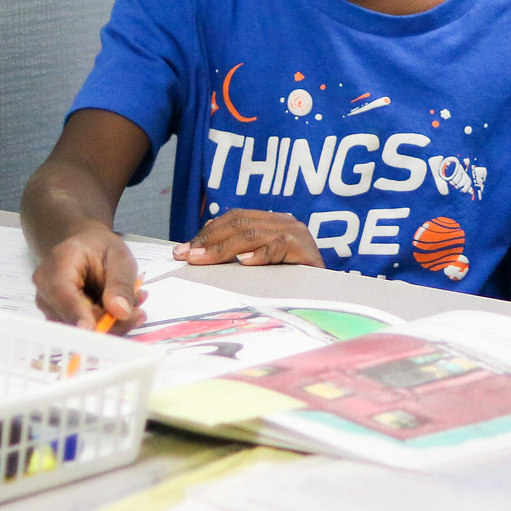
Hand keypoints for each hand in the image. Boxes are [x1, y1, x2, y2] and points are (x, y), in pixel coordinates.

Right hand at [32, 221, 146, 329]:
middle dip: (109, 321)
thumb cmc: (100, 248)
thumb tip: (120, 312)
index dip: (76, 313)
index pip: (62, 293)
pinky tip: (119, 308)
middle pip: (74, 320)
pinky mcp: (60, 322)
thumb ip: (121, 282)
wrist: (85, 249)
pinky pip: (85, 334)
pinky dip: (106, 325)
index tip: (93, 329)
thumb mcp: (119, 256)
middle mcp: (46, 292)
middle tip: (139, 308)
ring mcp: (50, 310)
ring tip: (133, 300)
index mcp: (56, 266)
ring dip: (111, 323)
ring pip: (82, 332)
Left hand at [174, 209, 326, 267]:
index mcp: (270, 221)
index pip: (234, 218)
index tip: (183, 250)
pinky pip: (277, 246)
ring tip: (202, 260)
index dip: (207, 232)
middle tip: (187, 256)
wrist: (327, 293)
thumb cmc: (289, 281)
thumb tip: (200, 248)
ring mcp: (294, 231)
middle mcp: (283, 221)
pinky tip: (243, 263)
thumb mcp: (260, 263)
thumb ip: (237, 252)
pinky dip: (259, 254)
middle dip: (208, 240)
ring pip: (251, 235)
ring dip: (223, 248)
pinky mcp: (304, 246)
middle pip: (239, 224)